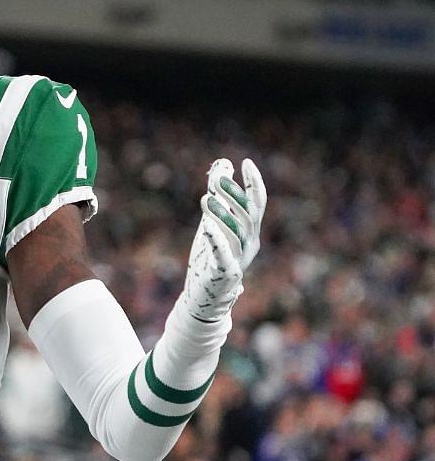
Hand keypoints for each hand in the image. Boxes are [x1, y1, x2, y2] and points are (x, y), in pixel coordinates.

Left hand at [181, 158, 266, 321]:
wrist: (204, 297)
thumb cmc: (210, 258)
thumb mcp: (214, 221)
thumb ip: (219, 194)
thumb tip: (223, 164)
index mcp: (250, 232)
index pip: (257, 204)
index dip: (254, 183)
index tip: (246, 163)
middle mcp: (249, 245)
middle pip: (248, 217)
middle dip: (235, 196)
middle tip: (217, 179)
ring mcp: (239, 260)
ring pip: (236, 234)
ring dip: (222, 214)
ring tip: (205, 198)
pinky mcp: (224, 274)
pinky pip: (224, 256)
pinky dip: (217, 240)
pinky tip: (208, 225)